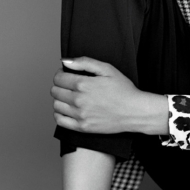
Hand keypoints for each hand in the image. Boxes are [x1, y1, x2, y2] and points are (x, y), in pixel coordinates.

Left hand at [51, 57, 168, 134]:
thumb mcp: (108, 69)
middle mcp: (79, 100)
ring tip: (70, 97)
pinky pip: (60, 121)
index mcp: (84, 84)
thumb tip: (66, 62)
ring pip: (56, 105)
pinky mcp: (82, 127)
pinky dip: (60, 114)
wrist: (134, 111)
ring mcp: (79, 115)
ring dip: (60, 99)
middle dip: (60, 85)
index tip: (67, 75)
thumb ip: (85, 63)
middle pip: (55, 91)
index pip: (58, 78)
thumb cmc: (124, 90)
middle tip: (69, 85)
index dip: (61, 74)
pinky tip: (68, 109)